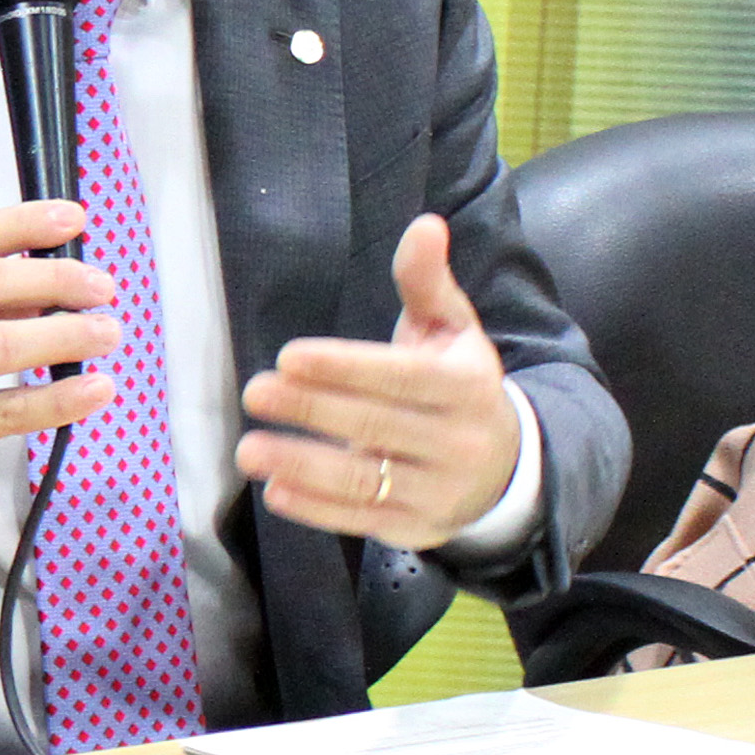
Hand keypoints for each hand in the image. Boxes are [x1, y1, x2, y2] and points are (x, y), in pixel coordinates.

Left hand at [238, 215, 522, 548]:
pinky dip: (316, 510)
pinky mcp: (417, 530)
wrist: (506, 468)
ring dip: (302, 465)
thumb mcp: (452, 332)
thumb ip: (427, 283)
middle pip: (376, 425)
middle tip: (254, 393)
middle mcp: (458, 443)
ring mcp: (438, 492)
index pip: (401, 377)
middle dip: (311, 410)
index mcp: (468, 387)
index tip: (288, 356)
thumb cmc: (458, 386)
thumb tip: (424, 224)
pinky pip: (362, 521)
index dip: (345, 367)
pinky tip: (275, 491)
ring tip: (249, 449)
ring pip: (365, 480)